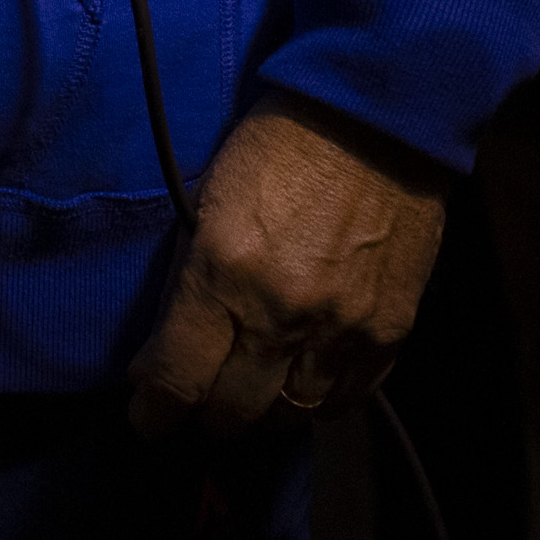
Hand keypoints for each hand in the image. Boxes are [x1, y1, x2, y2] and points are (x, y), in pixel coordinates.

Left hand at [127, 96, 448, 439]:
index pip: (179, 380)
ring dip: (264, 411)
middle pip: (234, 414)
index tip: (148, 421)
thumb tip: (153, 366)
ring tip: (252, 391)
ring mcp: (341, 328)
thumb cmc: (275, 149)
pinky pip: (347, 399)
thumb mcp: (204, 203)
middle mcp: (282, 313)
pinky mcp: (390, 331)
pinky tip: (303, 382)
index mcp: (223, 272)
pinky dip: (319, 402)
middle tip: (200, 403)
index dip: (155, 414)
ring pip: (291, 417)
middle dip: (207, 416)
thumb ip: (179, 290)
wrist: (372, 119)